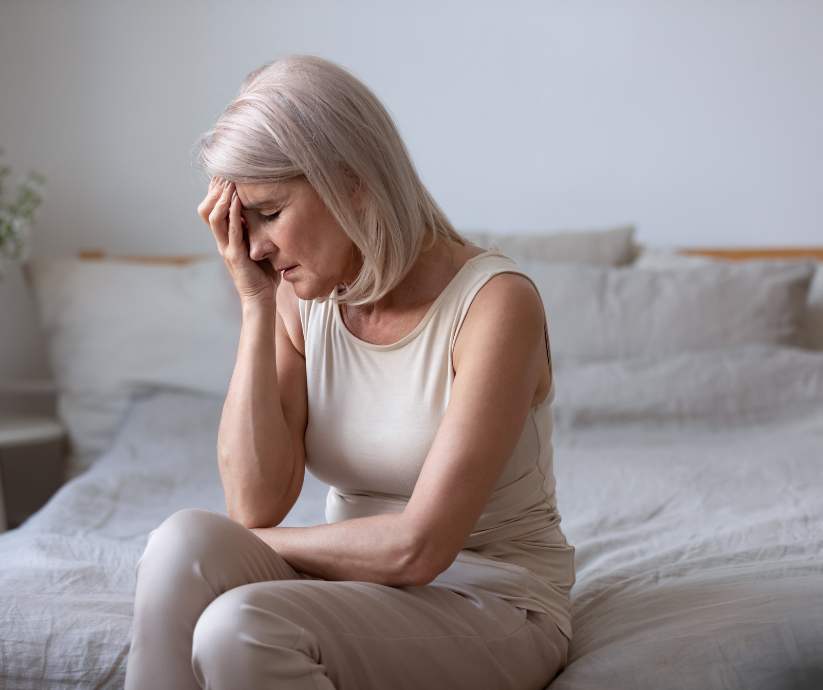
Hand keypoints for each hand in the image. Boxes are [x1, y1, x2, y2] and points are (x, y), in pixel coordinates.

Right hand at [197, 176, 279, 303]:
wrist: (260, 299)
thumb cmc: (262, 273)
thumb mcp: (259, 245)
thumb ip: (257, 229)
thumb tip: (266, 208)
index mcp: (225, 237)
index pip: (213, 208)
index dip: (215, 190)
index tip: (224, 172)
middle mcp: (221, 241)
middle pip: (207, 209)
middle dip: (214, 189)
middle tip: (224, 171)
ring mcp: (226, 248)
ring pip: (214, 217)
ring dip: (221, 197)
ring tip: (229, 181)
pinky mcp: (235, 256)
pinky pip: (230, 231)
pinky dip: (233, 213)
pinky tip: (237, 199)